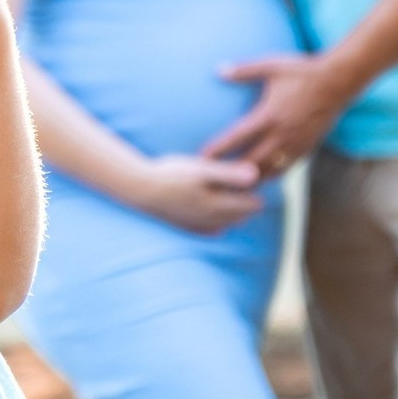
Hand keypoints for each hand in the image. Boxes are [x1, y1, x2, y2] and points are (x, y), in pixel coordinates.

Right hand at [123, 155, 263, 233]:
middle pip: (243, 215)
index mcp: (220, 206)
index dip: (254, 188)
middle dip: (246, 199)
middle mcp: (214, 221)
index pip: (253, 204)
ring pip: (229, 222)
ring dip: (233, 209)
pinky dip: (218, 219)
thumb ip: (229, 173)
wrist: (141, 189)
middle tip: (239, 179)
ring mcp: (201, 226)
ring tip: (227, 190)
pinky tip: (212, 207)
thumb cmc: (171, 175)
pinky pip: (213, 229)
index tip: (247, 173)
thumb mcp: (202, 169)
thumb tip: (256, 175)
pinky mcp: (188, 227)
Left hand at [200, 52, 353, 174]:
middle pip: (251, 162)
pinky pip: (286, 168)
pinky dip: (271, 175)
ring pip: (269, 170)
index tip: (202, 158)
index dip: (218, 150)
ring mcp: (295, 144)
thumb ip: (244, 70)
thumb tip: (218, 69)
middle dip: (231, 173)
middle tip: (214, 180)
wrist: (338, 81)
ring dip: (251, 178)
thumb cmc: (302, 72)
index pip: (238, 138)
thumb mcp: (271, 66)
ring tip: (234, 187)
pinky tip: (261, 178)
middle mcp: (281, 134)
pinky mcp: (307, 147)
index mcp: (269, 115)